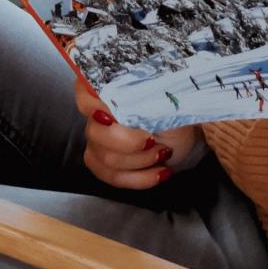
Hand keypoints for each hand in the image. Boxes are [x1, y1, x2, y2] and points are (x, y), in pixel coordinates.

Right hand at [74, 77, 201, 189]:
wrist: (182, 136)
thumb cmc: (173, 113)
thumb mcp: (165, 102)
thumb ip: (147, 99)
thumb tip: (137, 101)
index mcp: (110, 90)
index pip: (84, 91)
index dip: (91, 104)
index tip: (112, 116)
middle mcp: (98, 115)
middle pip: (95, 132)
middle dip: (129, 142)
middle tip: (154, 140)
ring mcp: (97, 141)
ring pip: (106, 158)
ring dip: (140, 160)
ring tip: (162, 153)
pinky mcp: (103, 165)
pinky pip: (114, 177)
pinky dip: (141, 178)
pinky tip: (160, 172)